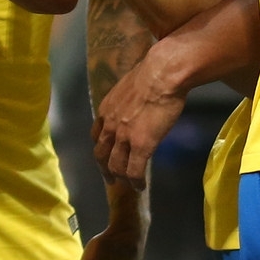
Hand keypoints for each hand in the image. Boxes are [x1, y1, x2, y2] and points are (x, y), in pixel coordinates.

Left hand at [91, 50, 187, 190]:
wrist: (162, 74)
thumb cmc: (153, 73)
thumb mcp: (131, 87)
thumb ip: (128, 100)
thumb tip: (138, 101)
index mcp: (107, 109)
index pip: (97, 134)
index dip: (101, 146)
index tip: (105, 153)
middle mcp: (110, 125)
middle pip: (100, 153)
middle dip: (104, 168)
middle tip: (110, 178)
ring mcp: (124, 137)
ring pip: (115, 165)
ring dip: (119, 177)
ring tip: (126, 184)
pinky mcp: (140, 146)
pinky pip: (134, 171)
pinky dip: (135, 182)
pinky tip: (140, 187)